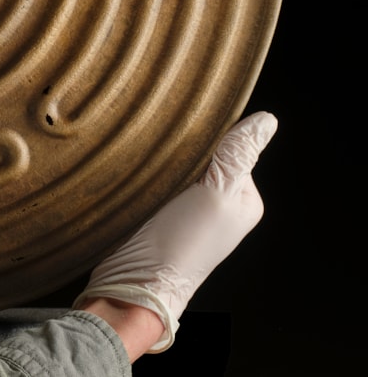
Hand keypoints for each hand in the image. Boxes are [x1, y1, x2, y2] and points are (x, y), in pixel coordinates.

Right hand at [75, 111, 277, 353]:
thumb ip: (238, 156)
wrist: (136, 281)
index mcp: (244, 200)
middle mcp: (221, 205)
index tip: (187, 138)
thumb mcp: (217, 194)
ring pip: (177, 166)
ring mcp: (189, 211)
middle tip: (164, 152)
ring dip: (162, 161)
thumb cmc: (182, 243)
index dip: (209, 137)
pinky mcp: (159, 214)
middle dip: (184, 149)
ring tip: (147, 165)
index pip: (231, 147)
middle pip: (204, 156)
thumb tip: (267, 120)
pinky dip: (147, 174)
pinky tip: (138, 177)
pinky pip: (157, 181)